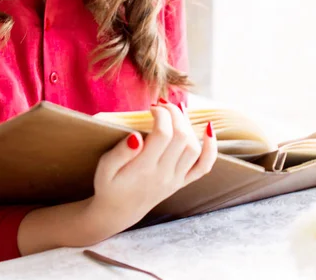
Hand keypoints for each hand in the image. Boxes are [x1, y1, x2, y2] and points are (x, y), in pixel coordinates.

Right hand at [87, 100, 216, 232]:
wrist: (117, 212)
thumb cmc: (109, 185)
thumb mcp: (105, 168)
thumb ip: (120, 153)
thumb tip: (136, 136)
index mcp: (144, 168)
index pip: (163, 134)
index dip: (161, 115)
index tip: (151, 108)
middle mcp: (164, 174)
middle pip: (181, 137)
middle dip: (175, 114)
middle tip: (163, 105)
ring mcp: (175, 179)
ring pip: (193, 148)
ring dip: (187, 125)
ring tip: (175, 113)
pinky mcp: (181, 182)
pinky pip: (204, 166)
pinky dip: (210, 148)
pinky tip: (208, 130)